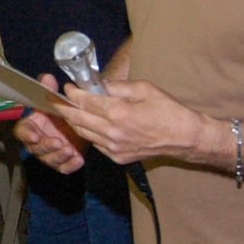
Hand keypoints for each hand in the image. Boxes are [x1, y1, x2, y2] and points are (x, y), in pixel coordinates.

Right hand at [13, 74, 85, 173]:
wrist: (79, 122)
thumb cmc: (61, 110)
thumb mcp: (56, 99)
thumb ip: (49, 90)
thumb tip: (48, 78)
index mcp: (32, 125)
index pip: (22, 131)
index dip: (26, 134)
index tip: (34, 135)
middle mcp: (38, 142)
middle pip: (36, 148)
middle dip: (46, 146)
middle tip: (57, 142)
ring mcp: (50, 153)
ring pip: (50, 160)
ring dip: (59, 156)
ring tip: (70, 149)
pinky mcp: (63, 162)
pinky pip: (64, 168)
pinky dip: (70, 166)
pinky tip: (78, 159)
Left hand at [56, 77, 208, 166]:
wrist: (184, 138)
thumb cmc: (168, 110)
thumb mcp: (144, 88)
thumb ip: (118, 86)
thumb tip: (98, 85)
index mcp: (119, 112)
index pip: (85, 102)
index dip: (73, 94)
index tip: (67, 87)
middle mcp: (113, 132)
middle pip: (78, 119)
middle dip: (65, 107)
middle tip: (59, 99)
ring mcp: (114, 148)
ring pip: (84, 133)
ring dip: (74, 121)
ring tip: (70, 110)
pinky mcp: (118, 157)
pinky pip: (96, 144)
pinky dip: (89, 133)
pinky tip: (89, 124)